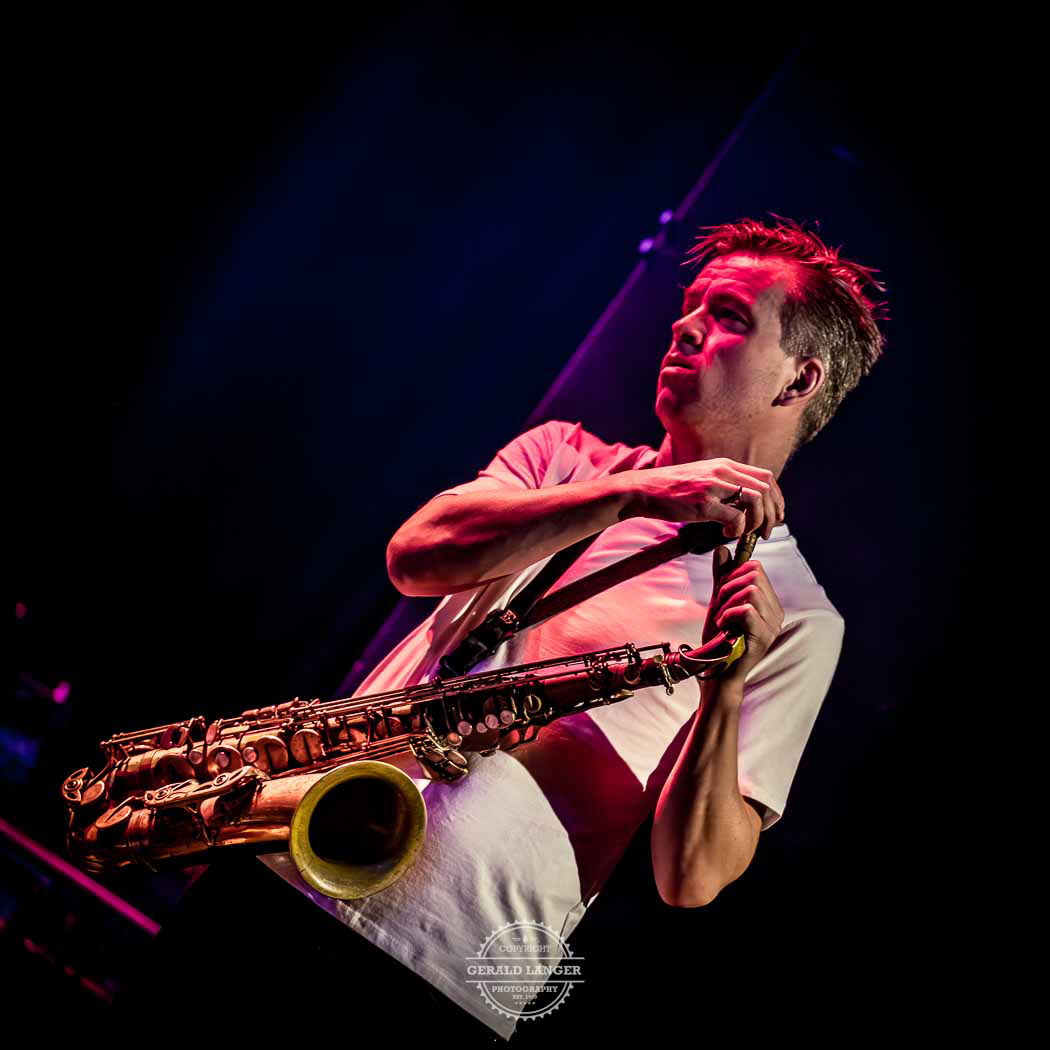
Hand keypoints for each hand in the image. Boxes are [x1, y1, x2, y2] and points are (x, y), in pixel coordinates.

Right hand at [619, 458, 784, 539]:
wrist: (641, 490)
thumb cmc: (670, 490)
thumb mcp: (701, 478)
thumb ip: (723, 485)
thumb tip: (744, 503)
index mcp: (724, 465)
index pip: (766, 477)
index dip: (776, 498)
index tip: (773, 515)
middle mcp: (722, 471)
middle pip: (766, 489)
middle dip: (773, 513)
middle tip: (766, 532)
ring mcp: (713, 486)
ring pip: (756, 501)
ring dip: (759, 522)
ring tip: (749, 535)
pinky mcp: (703, 503)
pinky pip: (735, 518)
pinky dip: (738, 530)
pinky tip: (727, 535)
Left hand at [701, 546, 784, 682]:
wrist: (715, 674)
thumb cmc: (717, 641)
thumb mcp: (718, 602)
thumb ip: (722, 577)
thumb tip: (722, 549)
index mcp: (769, 602)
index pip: (755, 568)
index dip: (732, 575)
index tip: (720, 596)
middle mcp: (776, 612)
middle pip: (754, 574)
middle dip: (728, 586)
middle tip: (720, 609)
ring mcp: (772, 625)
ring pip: (751, 590)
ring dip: (727, 603)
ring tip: (722, 621)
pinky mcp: (764, 637)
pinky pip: (747, 609)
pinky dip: (728, 615)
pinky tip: (723, 627)